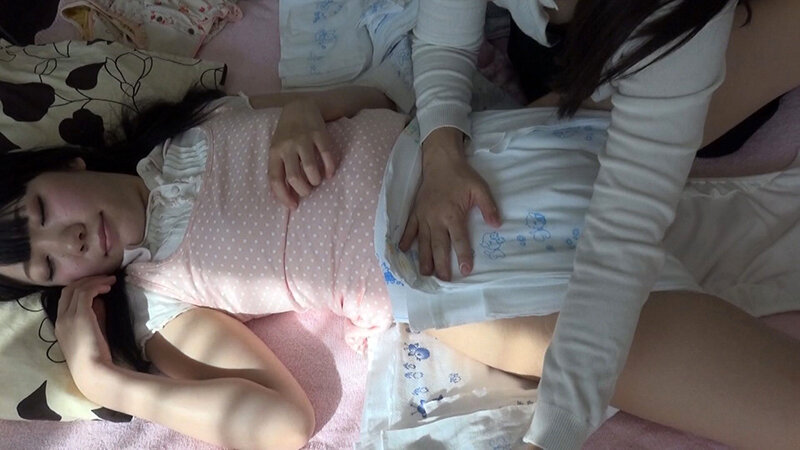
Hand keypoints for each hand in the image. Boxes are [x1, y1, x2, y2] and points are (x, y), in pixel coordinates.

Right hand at [54, 275, 115, 391]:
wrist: (93, 371)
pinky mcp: (79, 316)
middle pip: (69, 290)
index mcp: (60, 324)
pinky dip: (97, 286)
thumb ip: (94, 315)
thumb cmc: (96, 356)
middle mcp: (60, 319)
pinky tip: (108, 287)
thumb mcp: (93, 331)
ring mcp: (67, 317)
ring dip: (95, 281)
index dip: (81, 287)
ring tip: (110, 280)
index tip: (97, 285)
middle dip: (87, 280)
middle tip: (104, 278)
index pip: (66, 298)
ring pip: (77, 288)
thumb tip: (100, 299)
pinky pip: (86, 292)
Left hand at [268, 99, 335, 208]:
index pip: (275, 179)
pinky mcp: (319, 134)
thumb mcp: (277, 148)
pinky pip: (326, 156)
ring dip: (316, 181)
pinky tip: (330, 173)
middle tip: (308, 191)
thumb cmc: (287, 134)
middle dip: (303, 190)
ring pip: (310, 169)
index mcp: (274, 152)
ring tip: (318, 181)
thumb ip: (280, 168)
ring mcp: (303, 139)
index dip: (283, 196)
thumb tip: (288, 197)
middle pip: (294, 177)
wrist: (300, 106)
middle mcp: (287, 146)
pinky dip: (330, 168)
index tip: (294, 206)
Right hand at [399, 128, 500, 279]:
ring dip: (424, 259)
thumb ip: (488, 207)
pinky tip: (403, 251)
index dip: (463, 255)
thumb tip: (497, 224)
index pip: (459, 240)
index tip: (466, 270)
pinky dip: (405, 240)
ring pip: (423, 242)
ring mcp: (423, 216)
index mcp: (452, 214)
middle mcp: (436, 218)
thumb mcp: (480, 189)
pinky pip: (409, 228)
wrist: (441, 162)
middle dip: (441, 265)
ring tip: (425, 274)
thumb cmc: (462, 176)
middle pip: (438, 246)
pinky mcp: (416, 212)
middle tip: (443, 280)